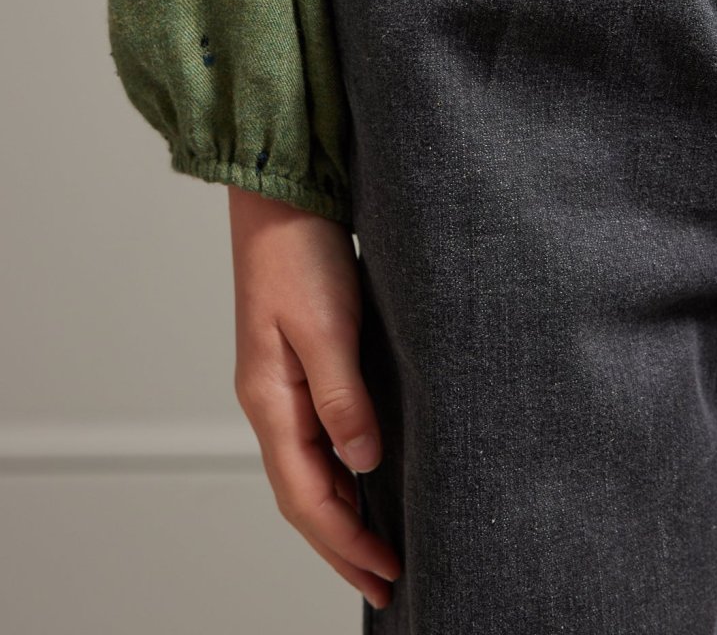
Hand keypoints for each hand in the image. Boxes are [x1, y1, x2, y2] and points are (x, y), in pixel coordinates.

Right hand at [228, 186, 401, 610]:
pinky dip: (341, 468)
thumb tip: (365, 461)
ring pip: (310, 466)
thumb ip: (343, 396)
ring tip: (379, 543)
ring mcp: (282, 382)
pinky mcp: (300, 360)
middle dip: (342, 543)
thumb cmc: (299, 252)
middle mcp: (272, 399)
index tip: (387, 573)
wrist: (282, 196)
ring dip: (343, 509)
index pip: (305, 494)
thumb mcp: (325, 326)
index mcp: (270, 399)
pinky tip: (366, 472)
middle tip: (387, 580)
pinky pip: (318, 434)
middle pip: (303, 492)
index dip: (344, 542)